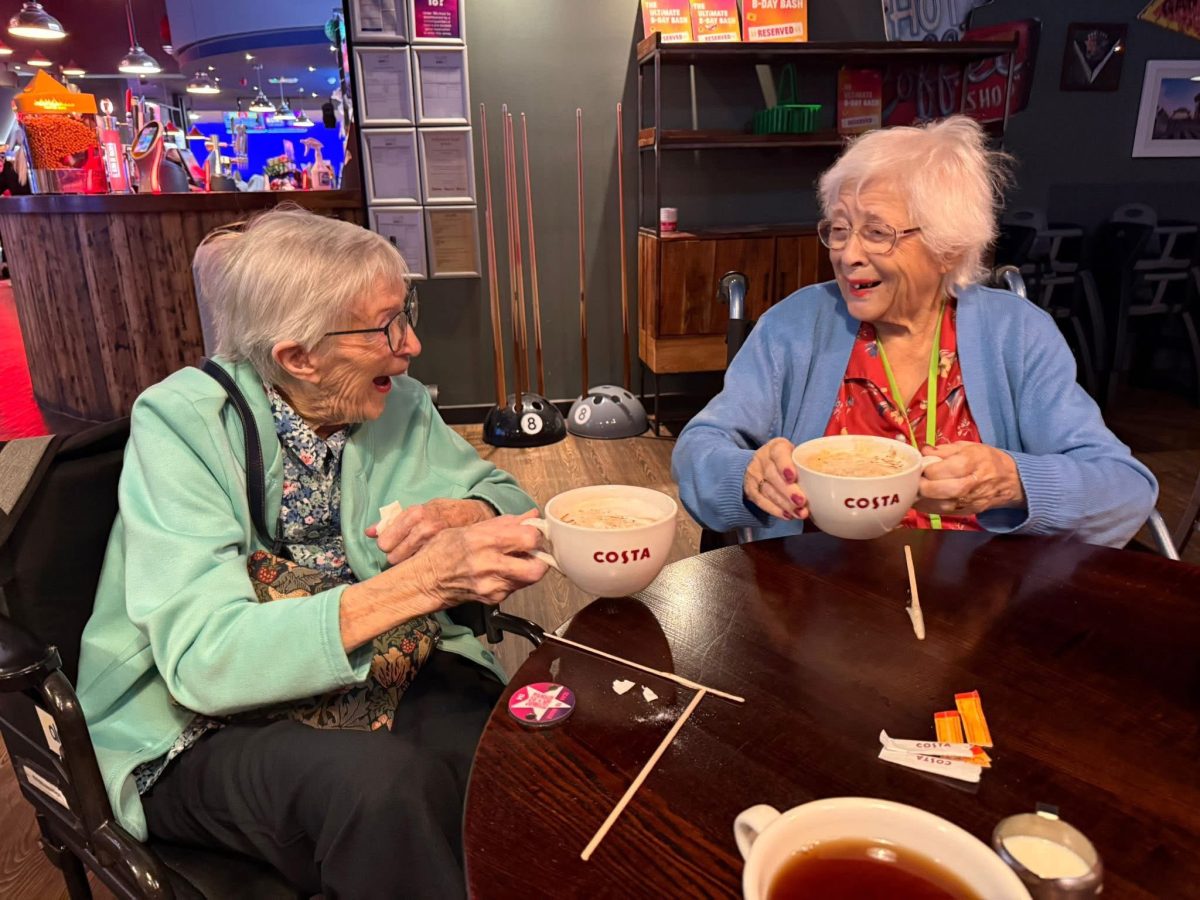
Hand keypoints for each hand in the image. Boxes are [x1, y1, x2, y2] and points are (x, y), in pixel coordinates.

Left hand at [367, 498, 494, 564]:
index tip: (395, 545)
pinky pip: (423, 570)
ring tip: (420, 558)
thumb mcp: (418, 510)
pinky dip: (423, 568)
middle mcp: (425, 527)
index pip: (385, 542)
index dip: (388, 545)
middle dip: (399, 556)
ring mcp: (437, 542)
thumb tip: (368, 532)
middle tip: (409, 553)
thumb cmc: (443, 512)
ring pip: (407, 566)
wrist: (475, 516)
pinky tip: (429, 563)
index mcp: (414, 514)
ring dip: (410, 564)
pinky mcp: (446, 554)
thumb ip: (392, 521)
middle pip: (394, 557)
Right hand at [408, 511, 548, 608]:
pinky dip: (514, 579)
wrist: (425, 580)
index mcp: (485, 541)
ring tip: (516, 560)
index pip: (529, 539)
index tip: (533, 533)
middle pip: (536, 568)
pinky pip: (515, 588)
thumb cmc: (442, 551)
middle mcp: (490, 564)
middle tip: (534, 552)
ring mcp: (492, 584)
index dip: (536, 535)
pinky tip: (501, 571)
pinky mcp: (492, 598)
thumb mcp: (471, 528)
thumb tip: (530, 516)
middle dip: (541, 559)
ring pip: (528, 580)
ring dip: (528, 569)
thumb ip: (505, 523)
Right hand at [743, 437, 808, 520]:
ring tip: (800, 513)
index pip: (778, 454)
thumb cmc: (786, 459)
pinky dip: (775, 510)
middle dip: (788, 491)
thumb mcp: (796, 453)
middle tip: (802, 502)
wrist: (762, 463)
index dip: (785, 465)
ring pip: (768, 491)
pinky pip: (761, 502)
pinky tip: (787, 515)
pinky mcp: (750, 489)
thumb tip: (832, 478)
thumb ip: (808, 462)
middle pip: (773, 476)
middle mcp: (762, 459)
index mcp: (776, 447)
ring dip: (785, 504)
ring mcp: (754, 475)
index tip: (793, 477)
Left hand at [915, 442, 1025, 516]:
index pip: (947, 468)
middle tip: (913, 482)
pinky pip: (946, 513)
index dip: (928, 468)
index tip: (919, 466)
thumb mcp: (968, 446)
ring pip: (945, 505)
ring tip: (913, 492)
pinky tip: (920, 501)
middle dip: (924, 487)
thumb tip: (924, 451)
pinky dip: (929, 508)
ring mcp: (972, 500)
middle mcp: (974, 482)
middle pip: (946, 489)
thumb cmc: (986, 459)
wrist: (1010, 479)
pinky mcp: (970, 511)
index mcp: (973, 461)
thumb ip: (944, 449)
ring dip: (924, 500)